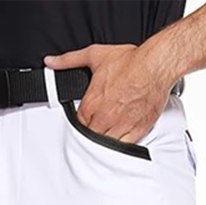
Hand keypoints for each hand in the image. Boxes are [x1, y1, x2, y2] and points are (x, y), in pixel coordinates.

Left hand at [45, 43, 171, 144]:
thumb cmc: (129, 62)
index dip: (81, 123)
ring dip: (105, 142)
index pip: (79, 123)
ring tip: (106, 136)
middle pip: (92, 136)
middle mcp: (106, 117)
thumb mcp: (94, 55)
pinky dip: (121, 147)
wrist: (154, 67)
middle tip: (95, 128)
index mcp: (93, 102)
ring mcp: (122, 126)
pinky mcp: (138, 130)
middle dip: (92, 133)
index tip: (85, 120)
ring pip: (107, 145)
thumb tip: (51, 61)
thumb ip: (69, 60)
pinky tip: (119, 143)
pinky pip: (126, 146)